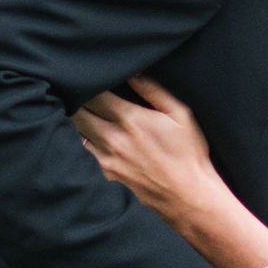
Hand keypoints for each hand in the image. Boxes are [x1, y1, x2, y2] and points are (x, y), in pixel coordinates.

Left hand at [75, 76, 214, 230]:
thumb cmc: (188, 153)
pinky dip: (89, 139)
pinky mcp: (107, 173)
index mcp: (130, 119)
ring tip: (91, 111)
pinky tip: (100, 134)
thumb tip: (133, 71)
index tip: (96, 78)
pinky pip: (88, 150)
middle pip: (79, 111)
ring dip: (82, 119)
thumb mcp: (180, 114)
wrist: (188, 196)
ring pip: (79, 131)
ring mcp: (106, 158)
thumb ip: (153, 89)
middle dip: (81, 99)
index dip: (92, 83)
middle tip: (88, 92)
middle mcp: (112, 138)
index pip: (94, 93)